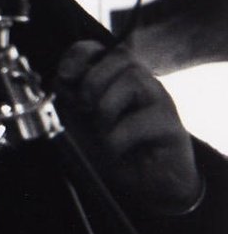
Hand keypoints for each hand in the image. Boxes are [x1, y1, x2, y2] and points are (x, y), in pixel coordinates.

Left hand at [55, 40, 201, 214]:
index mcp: (117, 78)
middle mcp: (142, 83)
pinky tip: (115, 148)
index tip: (64, 76)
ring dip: (106, 107)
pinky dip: (118, 137)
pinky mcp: (172, 128)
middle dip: (93, 81)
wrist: (148, 185)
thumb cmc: (114, 148)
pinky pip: (141, 120)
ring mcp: (160, 102)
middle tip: (85, 107)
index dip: (79, 55)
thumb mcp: (82, 120)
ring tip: (103, 130)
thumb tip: (61, 79)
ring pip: (133, 79)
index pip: (99, 48)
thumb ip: (71, 97)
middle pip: (120, 56)